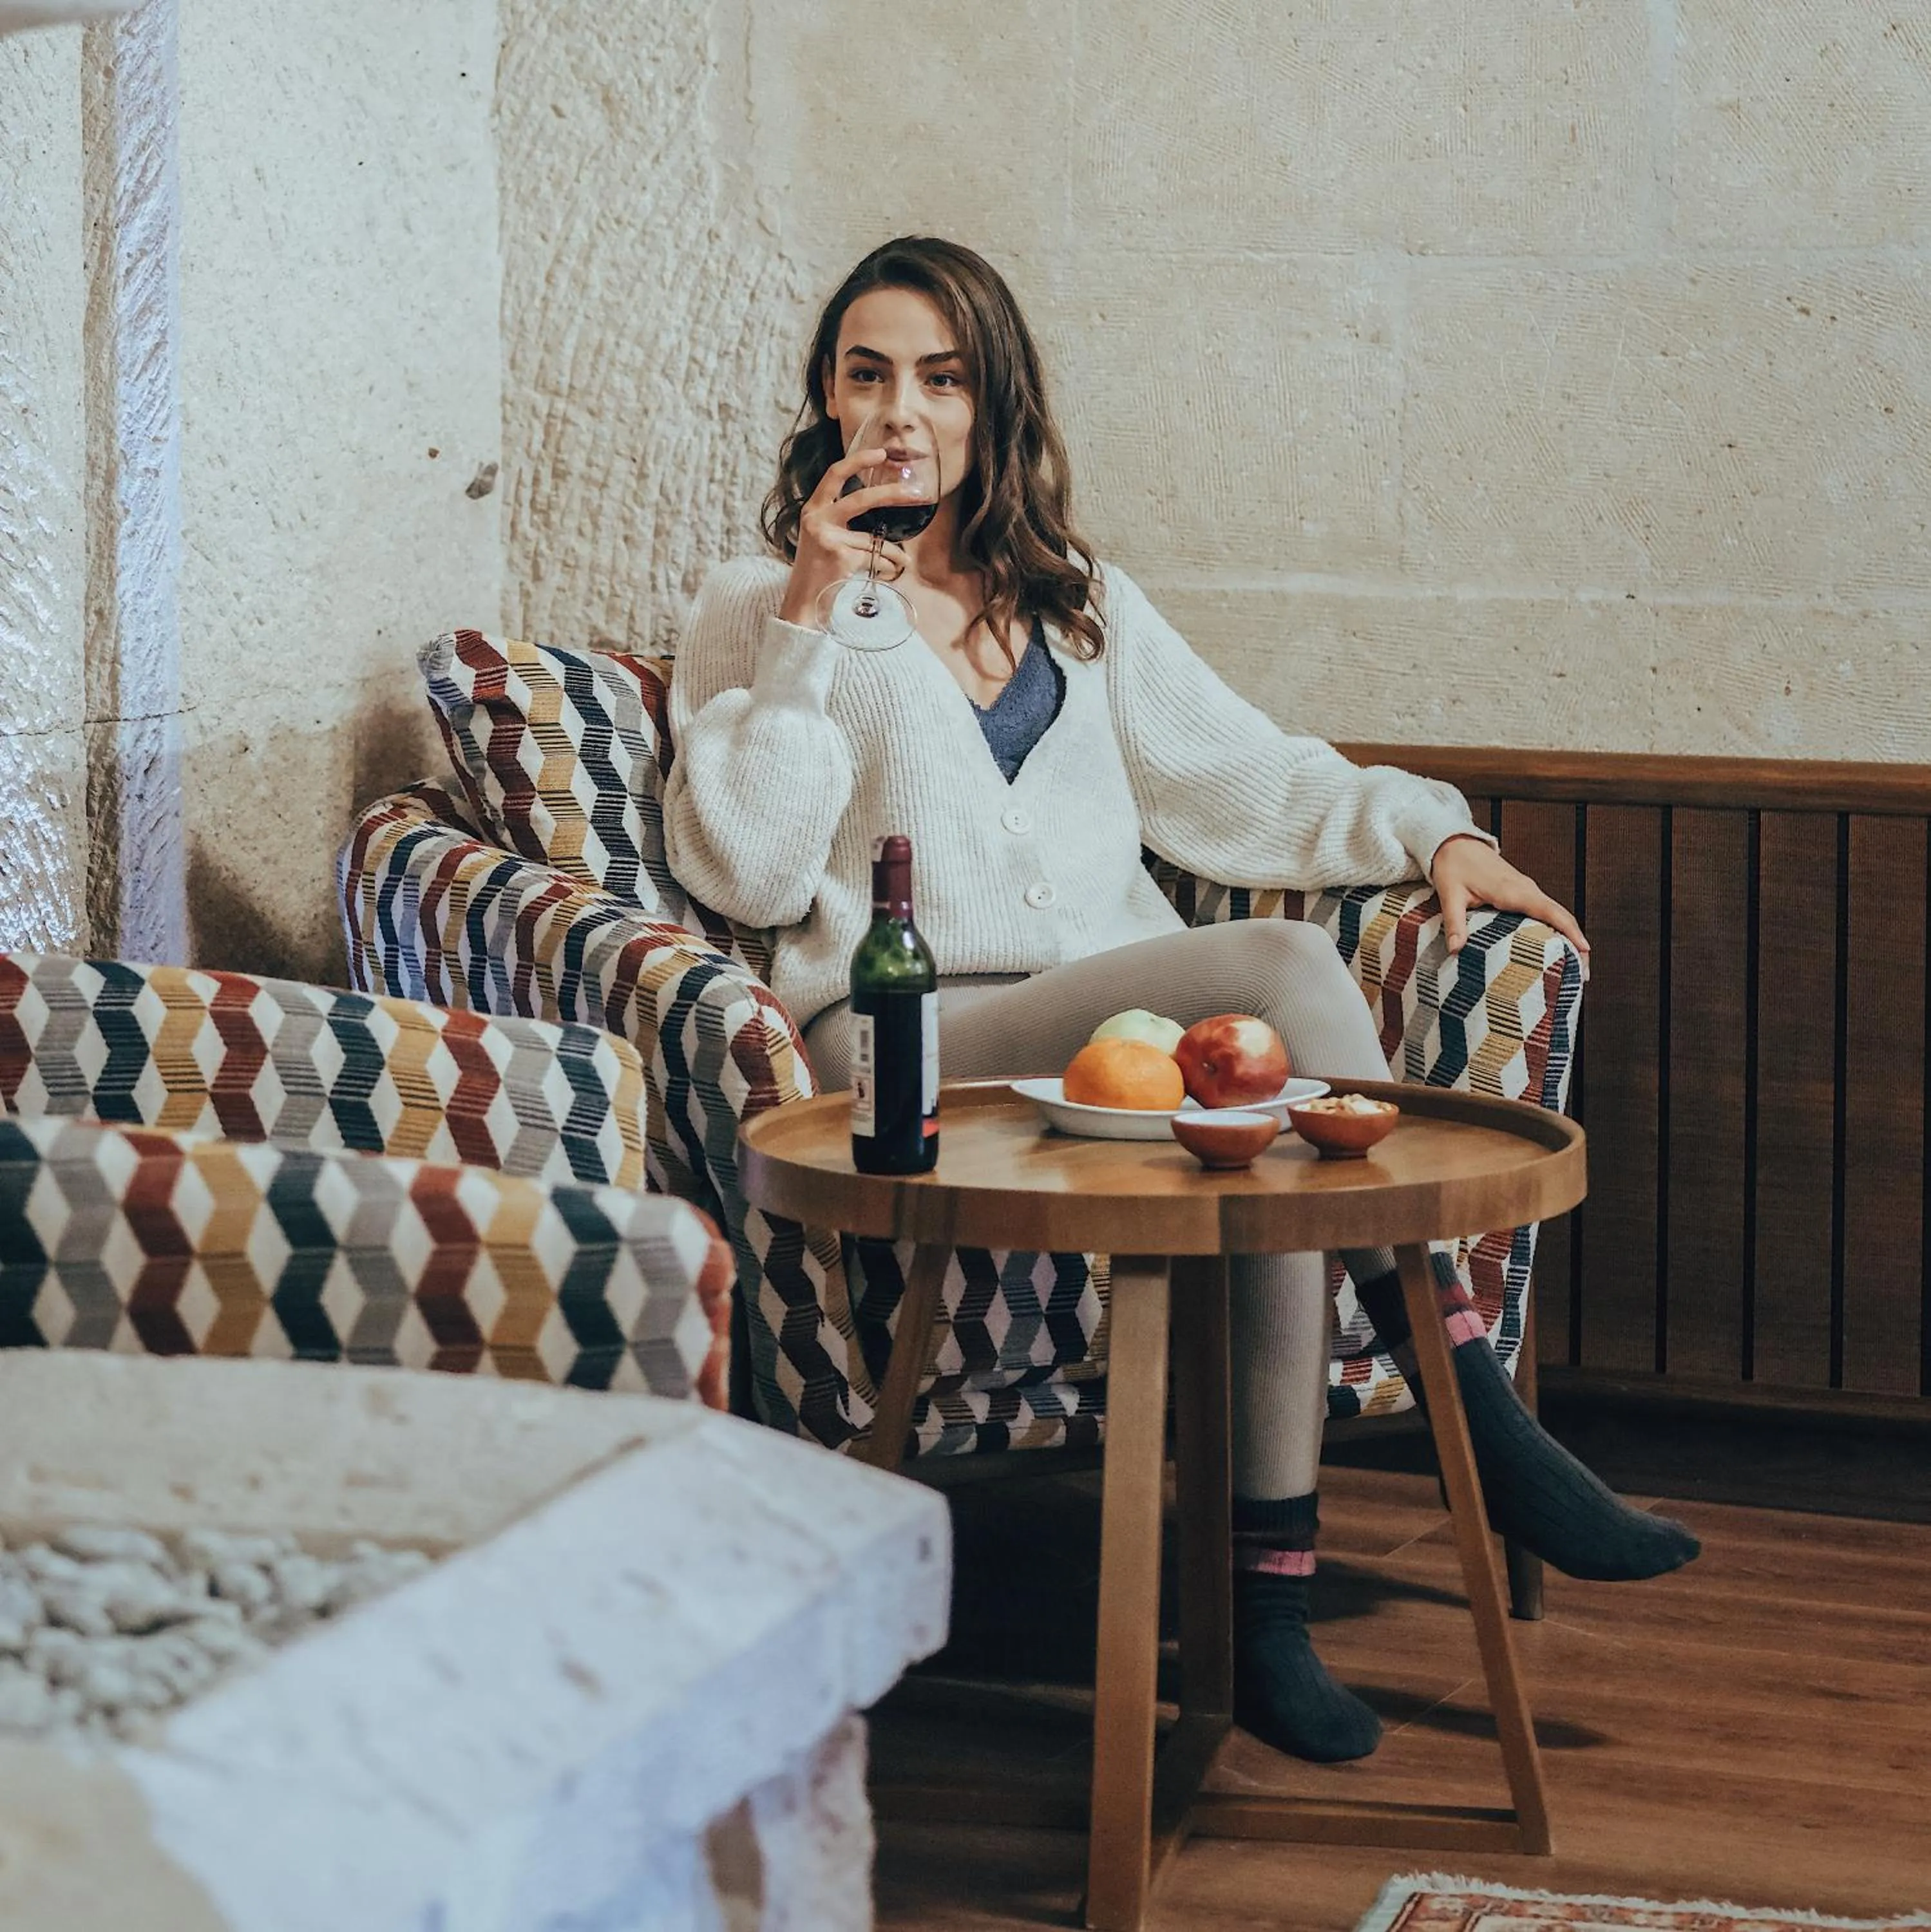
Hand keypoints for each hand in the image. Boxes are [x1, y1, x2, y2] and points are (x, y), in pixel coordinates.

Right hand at [777, 445, 922, 627]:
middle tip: (913, 493)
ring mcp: (828, 538)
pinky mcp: (840, 557)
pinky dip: (887, 566)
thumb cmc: (818, 570)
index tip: (880, 453)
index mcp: (813, 509)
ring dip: (893, 553)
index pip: (834, 475)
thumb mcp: (823, 536)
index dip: (858, 461)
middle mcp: (817, 519)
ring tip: (903, 561)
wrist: (804, 601)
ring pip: (873, 539)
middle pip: (860, 499)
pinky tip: (888, 573)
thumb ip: (841, 519)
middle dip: (890, 494)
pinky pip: (874, 558)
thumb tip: (879, 503)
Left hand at [1430, 833, 1589, 972]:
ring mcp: (1527, 890)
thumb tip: (1456, 949)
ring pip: (1557, 914)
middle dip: (1577, 942)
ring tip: (1574, 966)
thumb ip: (1455, 923)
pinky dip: (1556, 928)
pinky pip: (1546, 911)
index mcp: (1513, 891)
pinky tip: (1554, 947)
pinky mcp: (1523, 892)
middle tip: (1583, 973)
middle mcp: (1527, 889)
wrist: (1455, 843)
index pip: (1551, 912)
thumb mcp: (1450, 895)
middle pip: (1562, 916)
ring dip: (1569, 936)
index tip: (1585, 951)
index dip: (1571, 931)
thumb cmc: (1453, 866)